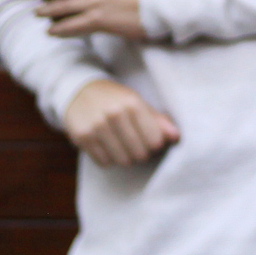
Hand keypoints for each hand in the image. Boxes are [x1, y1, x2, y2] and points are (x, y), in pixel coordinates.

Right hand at [61, 77, 179, 167]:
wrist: (79, 92)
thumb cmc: (114, 99)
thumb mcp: (137, 102)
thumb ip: (157, 120)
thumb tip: (176, 137)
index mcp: (132, 103)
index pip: (155, 141)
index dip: (155, 144)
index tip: (150, 140)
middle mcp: (114, 114)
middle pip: (139, 154)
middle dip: (141, 152)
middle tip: (135, 144)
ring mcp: (97, 127)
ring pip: (122, 160)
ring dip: (125, 157)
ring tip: (122, 145)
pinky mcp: (83, 138)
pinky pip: (104, 163)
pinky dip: (109, 158)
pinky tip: (107, 146)